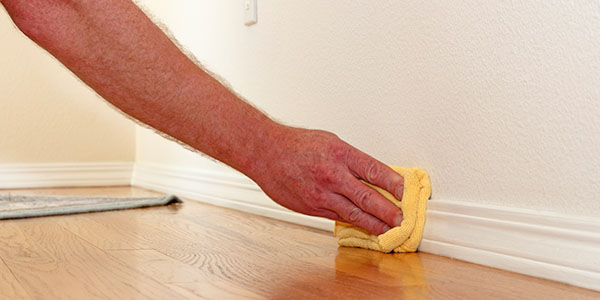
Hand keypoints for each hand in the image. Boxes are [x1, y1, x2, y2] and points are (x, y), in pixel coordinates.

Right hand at [250, 126, 403, 234]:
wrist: (266, 153)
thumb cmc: (297, 144)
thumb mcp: (330, 142)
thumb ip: (351, 160)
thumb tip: (372, 175)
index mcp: (341, 154)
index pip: (375, 171)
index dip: (394, 184)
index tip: (405, 192)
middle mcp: (333, 175)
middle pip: (369, 197)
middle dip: (389, 211)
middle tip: (402, 220)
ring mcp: (322, 194)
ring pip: (354, 213)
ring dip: (375, 223)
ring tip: (389, 230)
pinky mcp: (312, 207)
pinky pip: (337, 217)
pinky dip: (353, 223)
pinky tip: (364, 227)